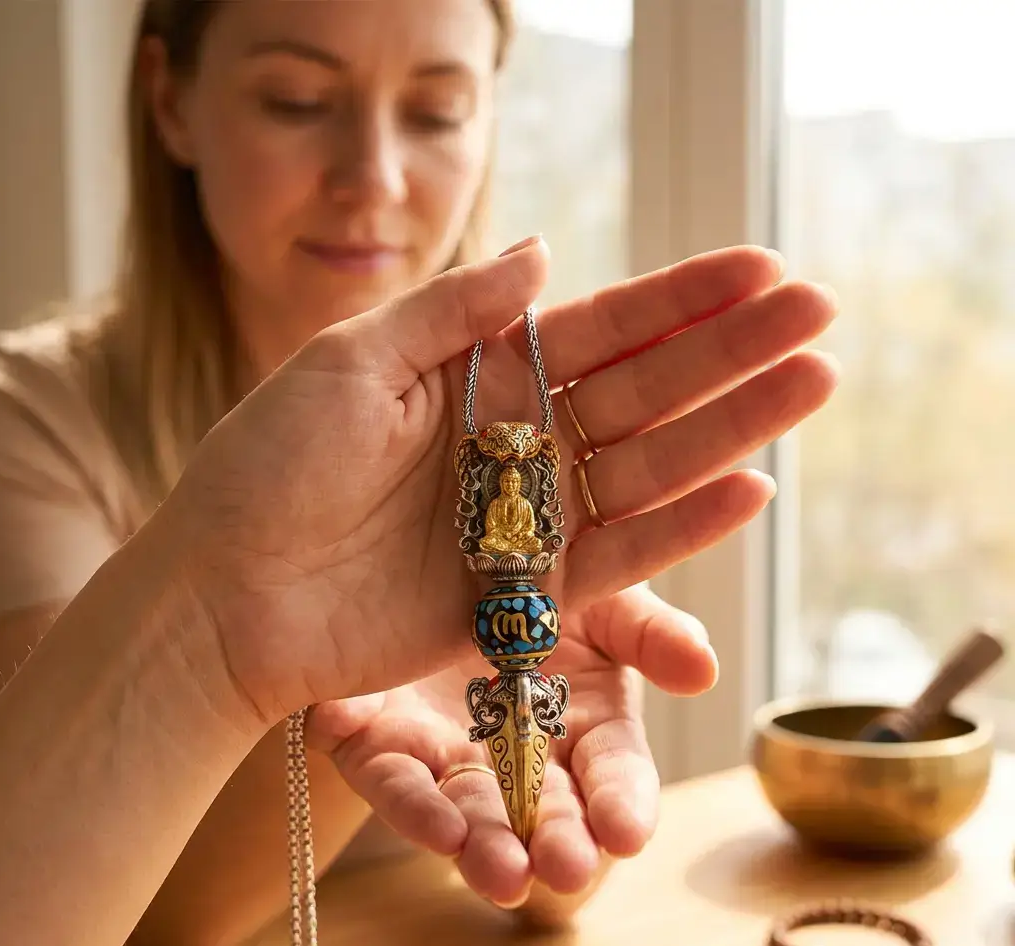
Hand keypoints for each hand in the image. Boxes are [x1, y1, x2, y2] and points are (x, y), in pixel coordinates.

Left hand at [173, 239, 837, 725]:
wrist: (224, 597)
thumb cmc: (266, 467)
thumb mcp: (350, 361)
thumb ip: (455, 311)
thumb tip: (545, 252)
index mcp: (474, 374)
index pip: (598, 329)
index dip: (679, 300)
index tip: (760, 270)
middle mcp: (513, 442)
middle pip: (643, 392)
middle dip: (730, 353)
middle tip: (818, 317)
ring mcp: (525, 519)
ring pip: (647, 467)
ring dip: (730, 430)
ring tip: (810, 383)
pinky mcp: (524, 593)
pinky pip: (618, 556)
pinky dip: (682, 528)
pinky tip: (749, 488)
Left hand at [308, 584, 714, 906]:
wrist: (442, 556)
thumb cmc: (536, 585)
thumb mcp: (602, 595)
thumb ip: (650, 630)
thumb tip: (704, 668)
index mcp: (581, 721)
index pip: (611, 772)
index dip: (622, 802)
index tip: (629, 832)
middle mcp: (517, 752)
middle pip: (543, 808)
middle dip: (558, 841)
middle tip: (567, 868)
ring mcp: (447, 754)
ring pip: (469, 813)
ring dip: (487, 849)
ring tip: (505, 877)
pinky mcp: (379, 744)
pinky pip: (392, 782)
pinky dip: (413, 807)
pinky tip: (438, 828)